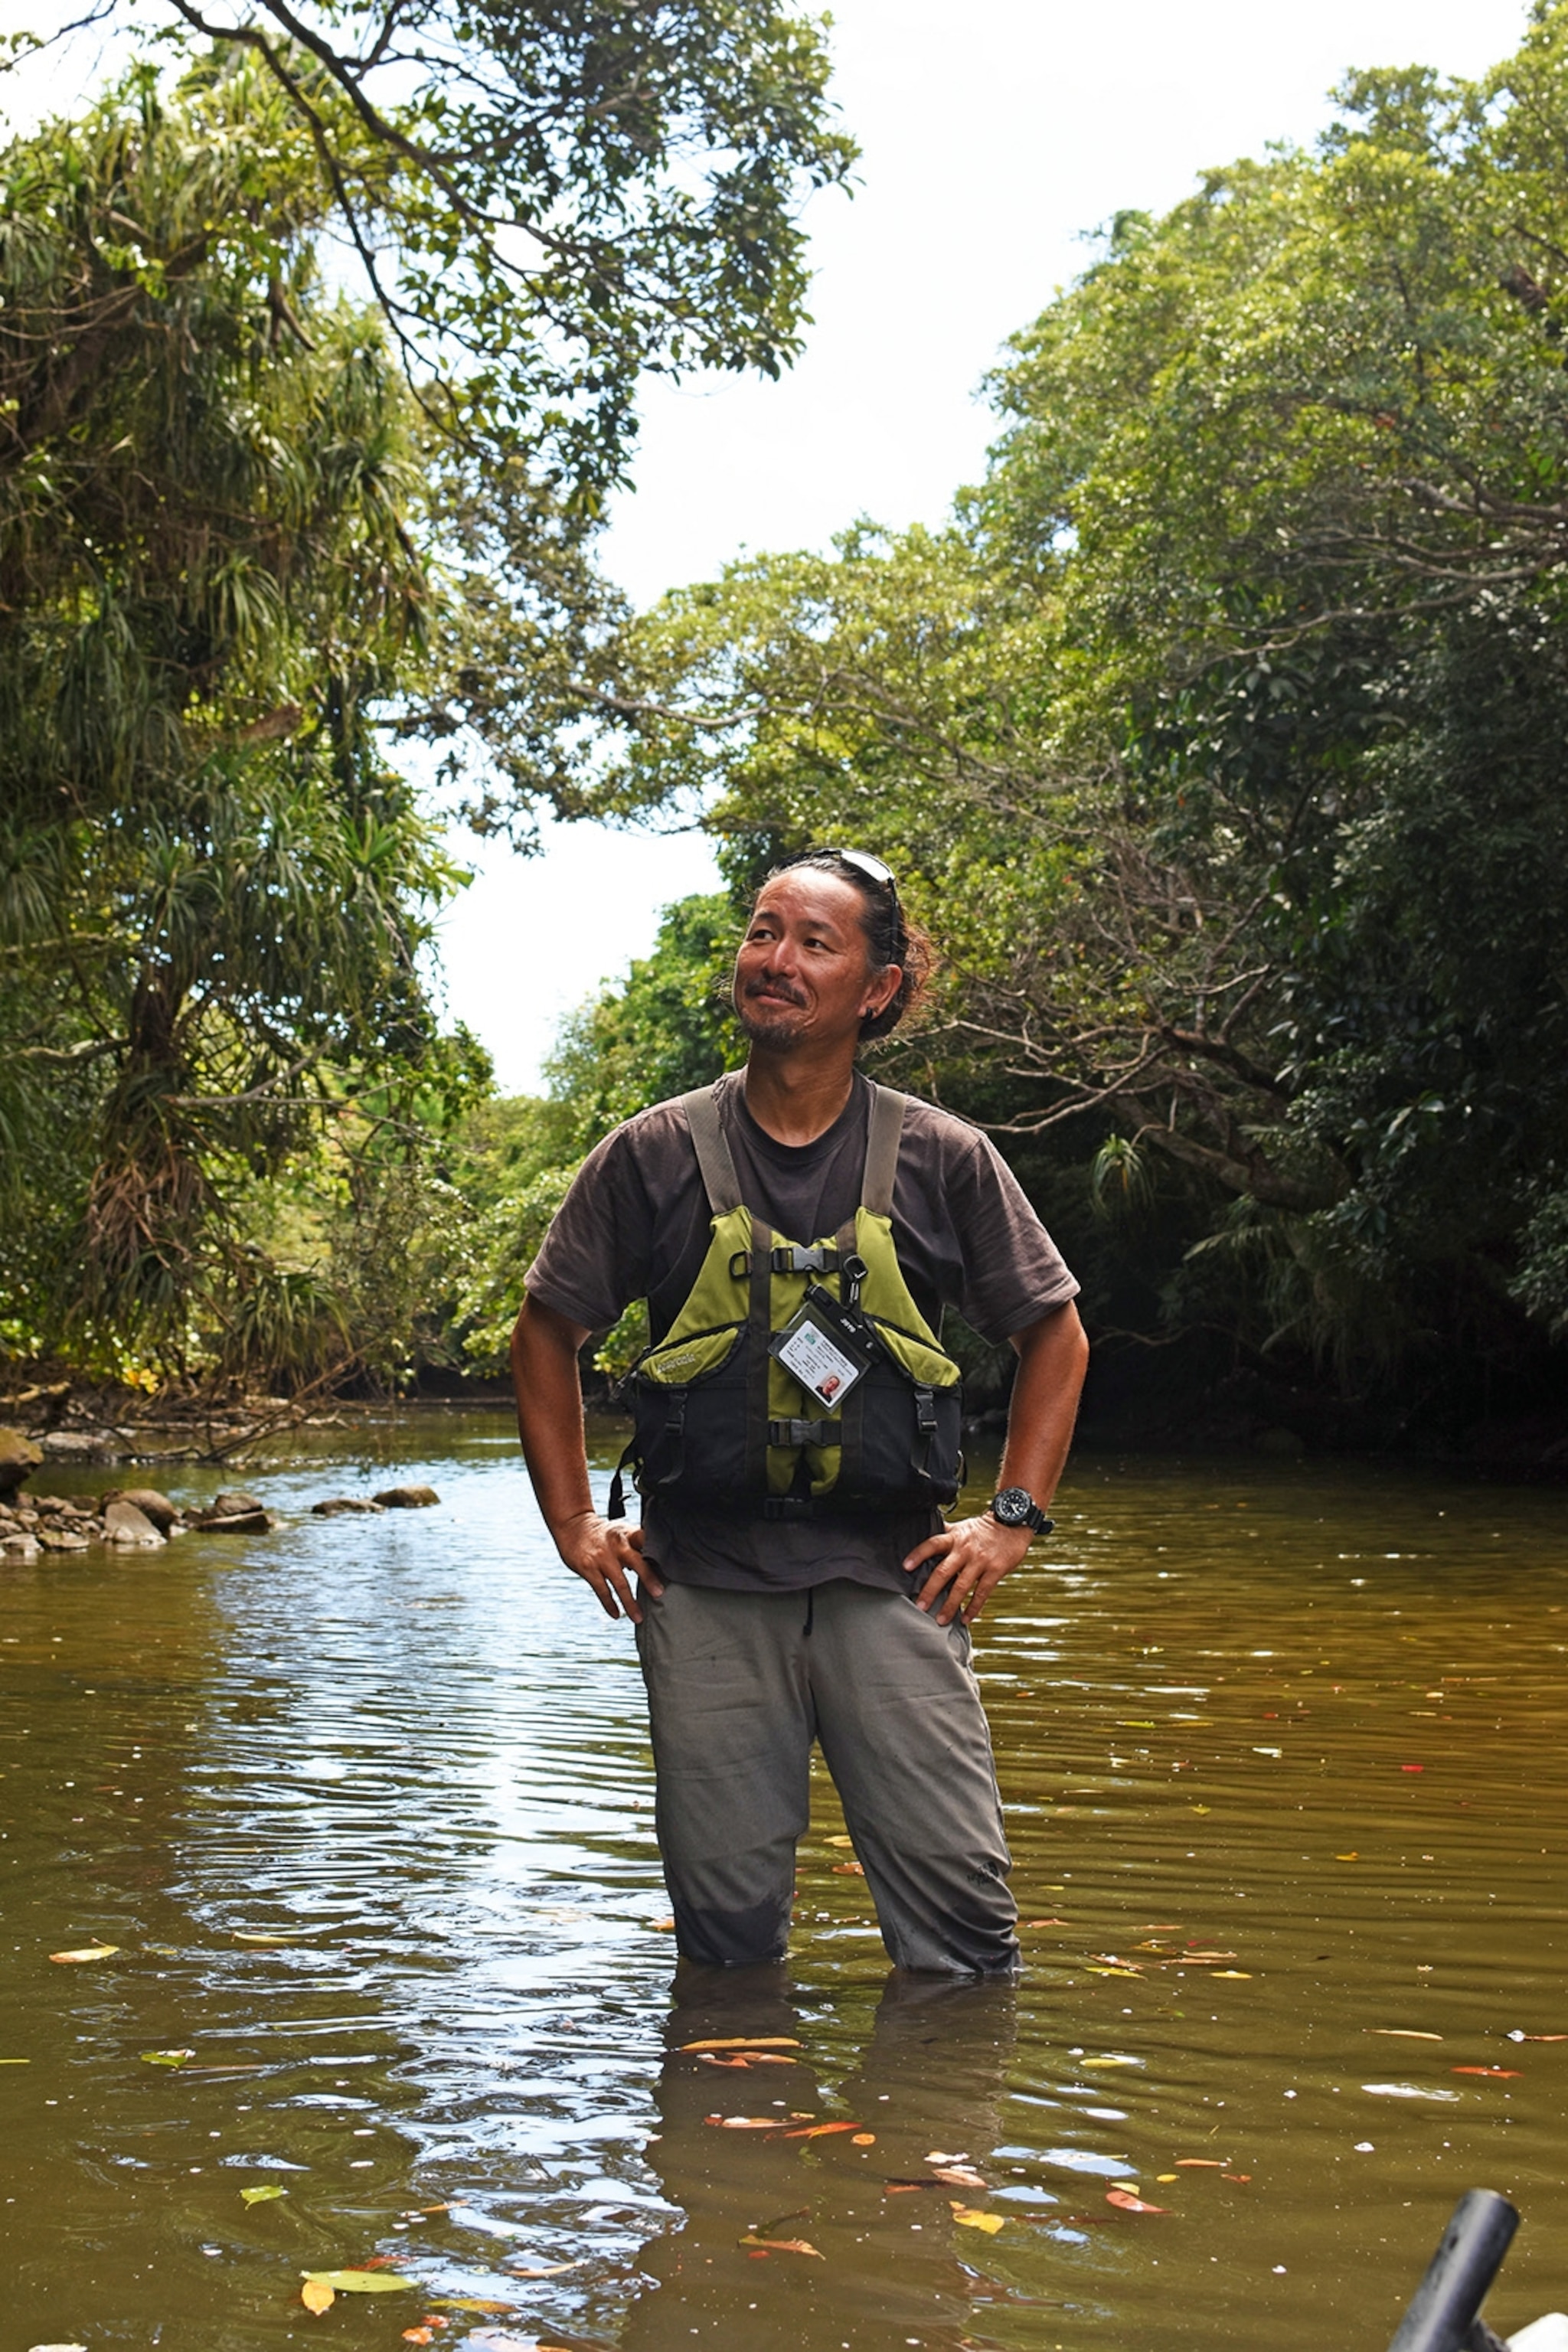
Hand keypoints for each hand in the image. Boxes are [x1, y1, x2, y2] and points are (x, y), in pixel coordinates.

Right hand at [554, 1510, 664, 1622]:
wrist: (572, 1526)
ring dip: (630, 1602)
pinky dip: (610, 1604)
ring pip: (619, 1583)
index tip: (671, 1566)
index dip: (659, 1552)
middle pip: (637, 1562)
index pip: (647, 1541)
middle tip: (659, 1594)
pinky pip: (602, 1590)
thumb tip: (660, 1565)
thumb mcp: (622, 1531)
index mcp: (628, 1534)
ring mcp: (602, 1557)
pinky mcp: (588, 1568)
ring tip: (638, 1617)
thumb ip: (638, 1546)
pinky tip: (617, 1615)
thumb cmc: (605, 1533)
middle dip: (649, 1578)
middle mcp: (617, 1545)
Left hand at [902, 1511, 1031, 1625]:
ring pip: (961, 1586)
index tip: (906, 1567)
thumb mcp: (961, 1527)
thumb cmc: (983, 1528)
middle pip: (943, 1571)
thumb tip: (922, 1535)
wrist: (1012, 1524)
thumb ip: (945, 1534)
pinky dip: (973, 1608)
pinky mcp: (995, 1570)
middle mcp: (965, 1549)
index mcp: (954, 1538)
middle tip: (920, 1605)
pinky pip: (982, 1593)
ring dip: (950, 1605)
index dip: (918, 1554)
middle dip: (930, 1590)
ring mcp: (980, 1561)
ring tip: (940, 1619)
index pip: (932, 1544)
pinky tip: (965, 1619)